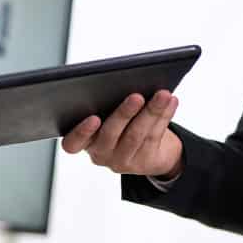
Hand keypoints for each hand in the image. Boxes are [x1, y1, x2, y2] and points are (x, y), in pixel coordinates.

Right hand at [61, 90, 183, 177]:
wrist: (146, 151)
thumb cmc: (120, 124)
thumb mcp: (106, 115)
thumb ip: (105, 105)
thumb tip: (121, 81)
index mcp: (83, 141)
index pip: (72, 143)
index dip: (81, 132)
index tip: (93, 118)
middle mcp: (99, 154)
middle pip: (110, 134)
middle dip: (124, 114)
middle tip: (136, 96)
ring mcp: (122, 161)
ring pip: (136, 135)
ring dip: (151, 112)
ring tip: (162, 94)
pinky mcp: (144, 162)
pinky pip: (154, 136)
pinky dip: (164, 116)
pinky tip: (170, 102)